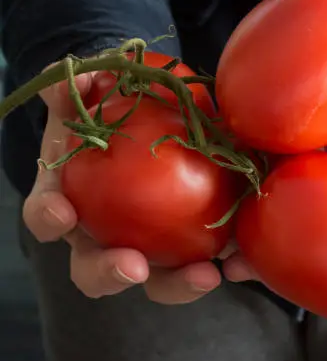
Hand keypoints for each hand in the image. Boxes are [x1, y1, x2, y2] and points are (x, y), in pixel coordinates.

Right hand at [22, 68, 221, 303]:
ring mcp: (151, 246)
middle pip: (97, 269)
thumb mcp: (94, 96)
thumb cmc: (116, 114)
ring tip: (206, 275)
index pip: (49, 218)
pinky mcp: (195, 244)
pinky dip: (228, 264)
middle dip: (110, 273)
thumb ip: (77, 87)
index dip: (49, 219)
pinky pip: (209, 260)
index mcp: (74, 202)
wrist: (152, 122)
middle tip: (132, 266)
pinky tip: (243, 261)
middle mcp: (106, 235)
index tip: (63, 212)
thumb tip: (74, 75)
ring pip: (158, 279)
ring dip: (178, 284)